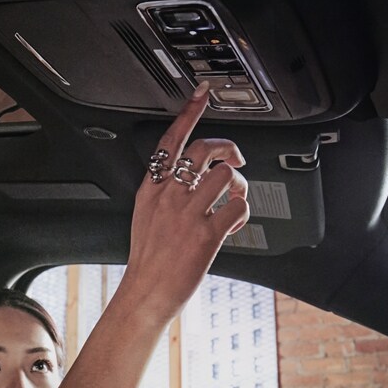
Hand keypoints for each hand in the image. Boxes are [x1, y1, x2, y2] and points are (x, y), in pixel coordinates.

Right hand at [116, 80, 249, 320]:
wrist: (146, 294)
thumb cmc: (148, 260)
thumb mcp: (145, 216)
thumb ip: (164, 193)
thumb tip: (190, 179)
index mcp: (152, 189)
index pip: (171, 140)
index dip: (189, 113)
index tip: (202, 94)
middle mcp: (169, 197)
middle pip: (204, 150)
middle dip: (228, 147)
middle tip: (235, 157)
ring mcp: (188, 215)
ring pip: (226, 175)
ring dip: (238, 184)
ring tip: (233, 198)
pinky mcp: (207, 235)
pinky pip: (237, 206)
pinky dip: (242, 211)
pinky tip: (232, 222)